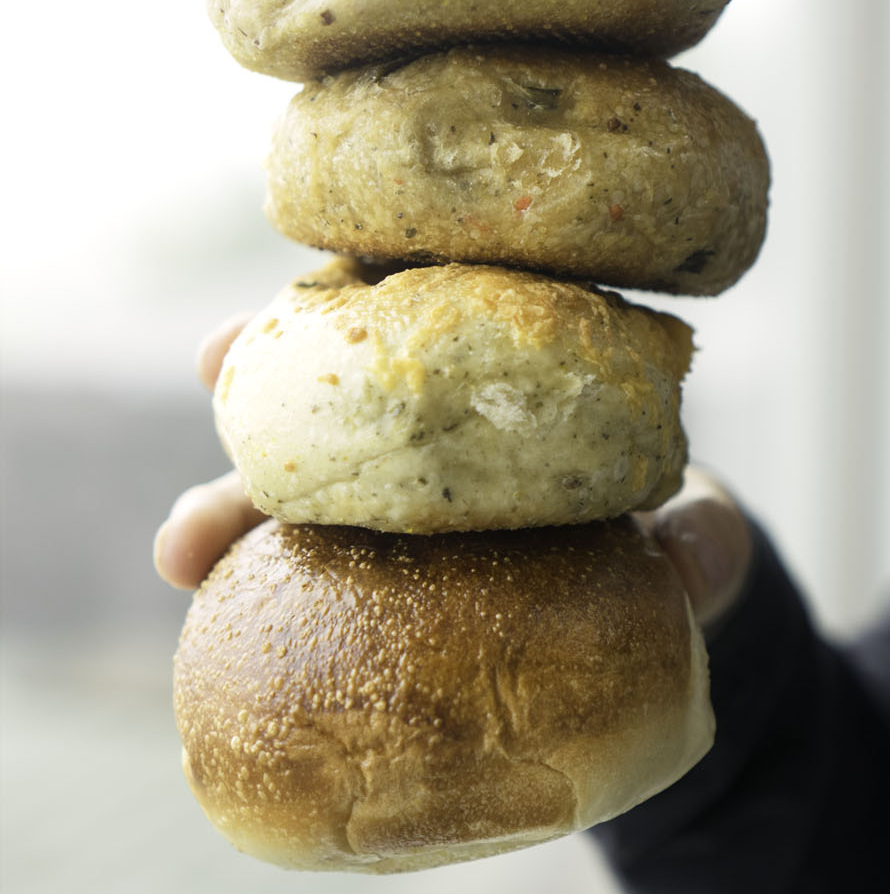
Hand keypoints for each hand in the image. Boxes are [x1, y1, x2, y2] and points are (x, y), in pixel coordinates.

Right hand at [154, 316, 753, 628]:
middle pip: (337, 389)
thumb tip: (698, 563)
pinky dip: (246, 587)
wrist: (640, 624)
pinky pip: (298, 579)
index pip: (431, 307)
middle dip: (273, 373)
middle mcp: (430, 429)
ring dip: (229, 505)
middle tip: (215, 368)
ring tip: (180, 550)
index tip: (328, 269)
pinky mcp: (365, 583)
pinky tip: (201, 602)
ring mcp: (389, 508)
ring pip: (294, 487)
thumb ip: (705, 539)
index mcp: (503, 378)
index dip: (381, 276)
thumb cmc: (660, 535)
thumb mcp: (693, 532)